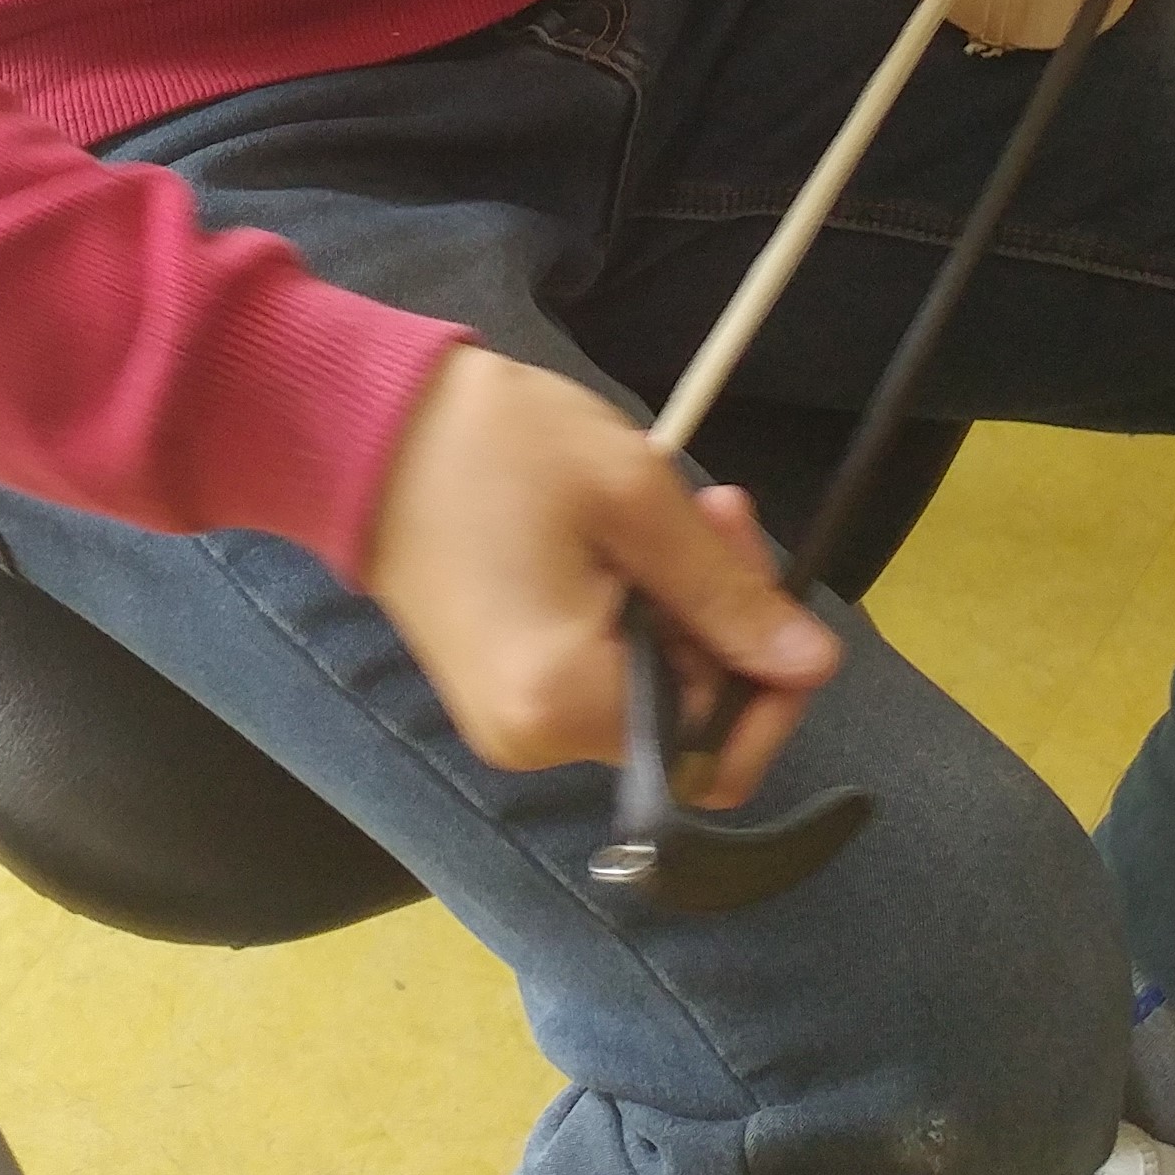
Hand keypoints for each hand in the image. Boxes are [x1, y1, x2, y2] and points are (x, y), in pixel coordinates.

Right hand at [363, 349, 839, 803]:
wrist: (361, 426)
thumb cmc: (496, 446)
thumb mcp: (635, 498)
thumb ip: (728, 595)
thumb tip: (813, 665)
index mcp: (564, 704)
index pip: (715, 748)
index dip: (767, 678)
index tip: (766, 581)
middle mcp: (534, 739)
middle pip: (685, 717)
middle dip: (722, 619)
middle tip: (719, 509)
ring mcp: (510, 719)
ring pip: (648, 689)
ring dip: (681, 605)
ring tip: (669, 507)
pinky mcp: (498, 687)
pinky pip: (598, 674)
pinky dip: (632, 613)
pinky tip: (626, 537)